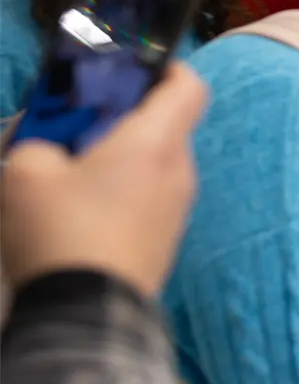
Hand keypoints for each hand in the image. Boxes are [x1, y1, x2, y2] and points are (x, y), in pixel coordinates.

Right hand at [0, 64, 208, 299]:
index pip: (188, 87)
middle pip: (164, 127)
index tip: (131, 69)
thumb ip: (36, 142)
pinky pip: (148, 199)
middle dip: (122, 120)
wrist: (87, 315)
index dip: (166, 69)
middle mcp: (179, 170)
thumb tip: (47, 147)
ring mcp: (178, 209)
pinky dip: (121, 192)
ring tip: (67, 172)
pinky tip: (78, 211)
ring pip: (153, 165)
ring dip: (118, 159)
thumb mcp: (25, 173)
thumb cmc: (62, 230)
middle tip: (74, 125)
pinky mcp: (166, 241)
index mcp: (156, 142)